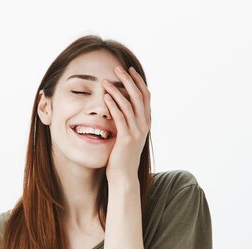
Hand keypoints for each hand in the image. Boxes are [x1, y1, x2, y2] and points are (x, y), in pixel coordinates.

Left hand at [102, 66, 150, 182]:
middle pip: (139, 96)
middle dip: (128, 80)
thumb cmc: (122, 157)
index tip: (128, 70)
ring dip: (118, 90)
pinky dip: (114, 105)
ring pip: (129, 105)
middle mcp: (144, 125)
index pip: (145, 96)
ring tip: (106, 80)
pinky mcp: (127, 138)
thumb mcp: (127, 136)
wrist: (124, 176)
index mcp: (145, 122)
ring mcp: (137, 131)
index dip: (138, 81)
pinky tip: (106, 97)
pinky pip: (121, 118)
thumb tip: (120, 110)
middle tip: (117, 68)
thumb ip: (127, 123)